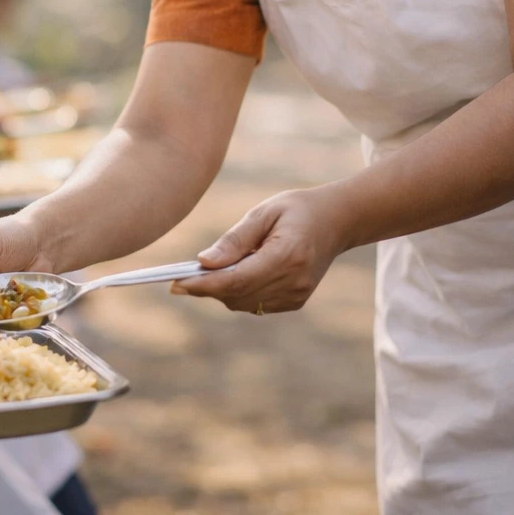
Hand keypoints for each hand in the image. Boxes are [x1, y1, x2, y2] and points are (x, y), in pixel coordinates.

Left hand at [171, 189, 348, 313]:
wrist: (337, 221)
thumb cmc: (297, 209)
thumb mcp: (264, 212)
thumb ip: (234, 239)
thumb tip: (203, 262)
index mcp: (287, 256)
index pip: (237, 280)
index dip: (204, 284)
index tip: (176, 282)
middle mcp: (294, 281)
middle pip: (237, 295)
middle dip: (206, 287)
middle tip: (180, 276)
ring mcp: (297, 295)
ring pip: (244, 303)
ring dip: (221, 291)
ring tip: (209, 270)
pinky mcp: (296, 301)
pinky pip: (256, 304)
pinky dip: (239, 292)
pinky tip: (236, 273)